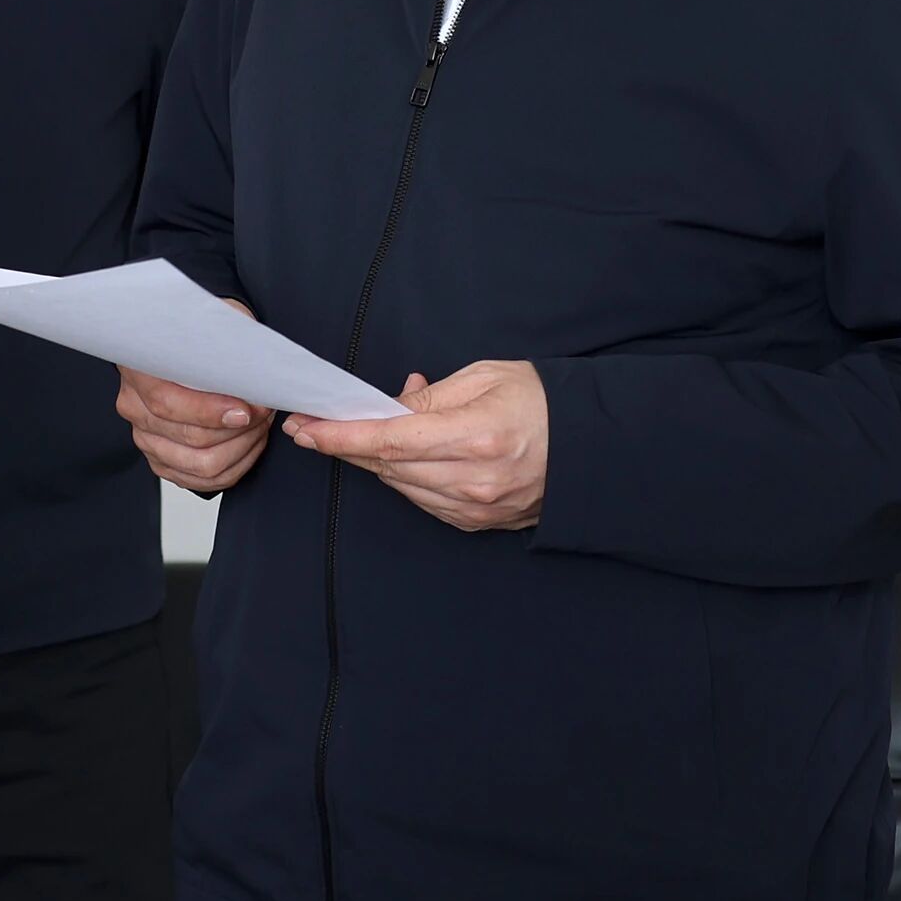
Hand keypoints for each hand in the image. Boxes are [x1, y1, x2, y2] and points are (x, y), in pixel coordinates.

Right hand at [121, 356, 269, 494]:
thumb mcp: (208, 328)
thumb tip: (254, 365)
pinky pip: (203, 480)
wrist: (175, 354)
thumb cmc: (192, 343)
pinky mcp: (161, 460)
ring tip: (259, 427)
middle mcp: (136, 408)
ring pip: (201, 465)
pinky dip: (234, 466)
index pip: (168, 402)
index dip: (210, 412)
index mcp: (139, 372)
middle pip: (190, 437)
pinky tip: (248, 445)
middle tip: (263, 412)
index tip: (245, 410)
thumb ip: (223, 345)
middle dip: (239, 430)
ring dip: (241, 448)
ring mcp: (146, 438)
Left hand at [284, 361, 549, 531]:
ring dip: (374, 462)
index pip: (390, 440)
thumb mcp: (486, 378)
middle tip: (312, 428)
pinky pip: (422, 500)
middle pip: (387, 466)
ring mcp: (475, 507)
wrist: (592, 448)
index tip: (308, 428)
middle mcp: (473, 479)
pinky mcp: (476, 522)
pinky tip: (403, 456)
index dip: (342, 436)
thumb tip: (388, 406)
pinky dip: (405, 478)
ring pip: (399, 486)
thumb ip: (431, 398)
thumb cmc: (542, 403)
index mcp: (476, 435)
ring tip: (362, 433)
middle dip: (344, 446)